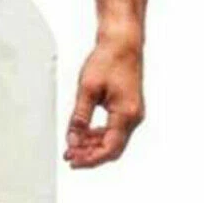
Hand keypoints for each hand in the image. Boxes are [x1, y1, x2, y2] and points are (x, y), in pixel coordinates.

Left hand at [65, 35, 144, 168]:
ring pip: (112, 142)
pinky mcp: (128, 110)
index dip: (89, 159)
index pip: (108, 149)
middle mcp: (134, 117)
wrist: (123, 41)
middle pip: (111, 150)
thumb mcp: (87, 90)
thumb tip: (72, 141)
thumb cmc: (109, 59)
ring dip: (92, 147)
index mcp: (126, 114)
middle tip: (70, 156)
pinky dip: (98, 137)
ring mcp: (133, 114)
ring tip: (73, 147)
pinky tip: (83, 136)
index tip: (72, 161)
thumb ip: (79, 118)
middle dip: (90, 156)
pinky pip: (114, 132)